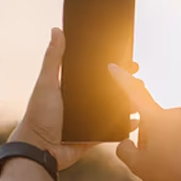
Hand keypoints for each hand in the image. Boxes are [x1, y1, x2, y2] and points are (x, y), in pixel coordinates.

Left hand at [10, 28, 136, 170]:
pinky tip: (137, 119)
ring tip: (142, 98)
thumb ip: (53, 58)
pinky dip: (126, 125)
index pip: (96, 73)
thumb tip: (56, 30)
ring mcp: (90, 119)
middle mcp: (83, 102)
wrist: (40, 150)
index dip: (112, 67)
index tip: (127, 60)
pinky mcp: (95, 135)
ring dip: (129, 103)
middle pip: (108, 90)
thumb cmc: (39, 115)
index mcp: (73, 88)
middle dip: (126, 84)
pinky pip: (115, 129)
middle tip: (139, 79)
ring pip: (114, 109)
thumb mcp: (47, 83)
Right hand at [108, 64, 180, 180]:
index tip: (114, 66)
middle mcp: (175, 114)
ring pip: (171, 131)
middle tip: (155, 160)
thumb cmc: (169, 172)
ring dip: (167, 144)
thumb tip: (126, 143)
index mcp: (156, 117)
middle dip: (150, 137)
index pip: (134, 94)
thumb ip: (124, 150)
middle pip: (153, 123)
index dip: (122, 80)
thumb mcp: (137, 165)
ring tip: (171, 165)